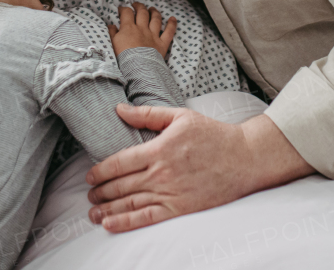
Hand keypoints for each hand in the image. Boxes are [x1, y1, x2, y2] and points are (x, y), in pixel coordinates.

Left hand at [85, 107, 314, 231]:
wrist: (244, 158)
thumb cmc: (213, 135)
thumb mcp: (180, 116)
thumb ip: (147, 114)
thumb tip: (119, 109)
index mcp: (159, 149)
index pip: (119, 162)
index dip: (100, 171)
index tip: (90, 175)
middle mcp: (161, 172)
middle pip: (121, 185)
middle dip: (100, 192)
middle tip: (89, 195)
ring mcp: (171, 192)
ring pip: (130, 203)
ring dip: (107, 209)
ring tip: (92, 213)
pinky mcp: (181, 208)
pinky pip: (147, 218)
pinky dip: (126, 222)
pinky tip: (110, 224)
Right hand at [108, 2, 176, 58]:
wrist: (138, 69)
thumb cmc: (123, 58)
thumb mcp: (113, 44)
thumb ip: (112, 33)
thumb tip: (111, 25)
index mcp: (129, 28)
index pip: (127, 12)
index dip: (124, 9)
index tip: (122, 9)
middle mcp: (142, 28)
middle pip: (142, 12)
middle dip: (139, 6)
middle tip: (136, 5)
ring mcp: (153, 35)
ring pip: (156, 19)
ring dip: (154, 12)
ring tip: (152, 9)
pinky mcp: (162, 43)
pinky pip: (169, 32)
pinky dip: (172, 24)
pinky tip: (173, 18)